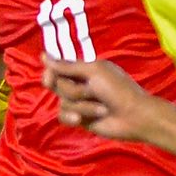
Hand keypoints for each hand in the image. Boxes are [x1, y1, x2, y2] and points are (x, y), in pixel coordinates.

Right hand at [44, 56, 162, 141]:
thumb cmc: (118, 89)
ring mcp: (78, 101)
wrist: (132, 117)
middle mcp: (79, 83)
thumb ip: (67, 66)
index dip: (51, 71)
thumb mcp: (94, 72)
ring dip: (82, 105)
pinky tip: (81, 120)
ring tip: (101, 108)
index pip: (57, 67)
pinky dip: (72, 116)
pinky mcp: (78, 118)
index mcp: (84, 69)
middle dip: (73, 90)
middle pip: (57, 85)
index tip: (50, 76)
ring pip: (62, 101)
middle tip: (91, 92)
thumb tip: (43, 56)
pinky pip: (63, 115)